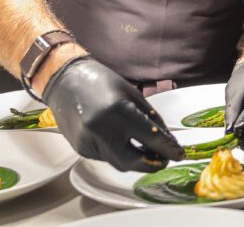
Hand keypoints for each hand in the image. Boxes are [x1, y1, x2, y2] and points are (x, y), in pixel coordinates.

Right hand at [43, 56, 183, 171]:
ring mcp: (89, 142)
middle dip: (152, 163)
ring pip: (119, 162)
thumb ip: (150, 117)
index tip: (179, 153)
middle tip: (164, 158)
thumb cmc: (101, 81)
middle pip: (134, 161)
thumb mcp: (131, 93)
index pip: (151, 138)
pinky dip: (118, 152)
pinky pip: (106, 157)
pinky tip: (120, 140)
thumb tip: (166, 138)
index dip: (168, 148)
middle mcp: (102, 130)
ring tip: (147, 150)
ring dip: (136, 159)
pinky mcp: (81, 149)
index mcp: (118, 111)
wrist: (64, 80)